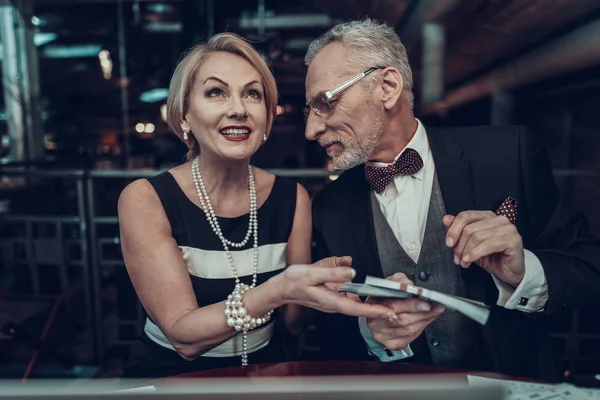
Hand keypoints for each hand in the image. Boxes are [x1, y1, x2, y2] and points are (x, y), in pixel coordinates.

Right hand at [275, 256, 393, 318]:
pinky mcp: (333, 296)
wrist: (280, 288)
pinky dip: (364, 298)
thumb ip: (333, 272)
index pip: (357, 308)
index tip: (390, 313)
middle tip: (400, 308)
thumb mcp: (312, 272)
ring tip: (392, 301)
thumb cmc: (293, 281)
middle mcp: (335, 304)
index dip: (374, 311)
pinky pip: (352, 298)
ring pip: (358, 304)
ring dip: (374, 304)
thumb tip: (352, 270)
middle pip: (361, 308)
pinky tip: (373, 294)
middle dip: (380, 310)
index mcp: (332, 301)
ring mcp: (334, 301)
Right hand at [366, 273, 444, 350]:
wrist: (377, 315)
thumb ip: (398, 280)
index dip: (411, 305)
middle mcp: (375, 322)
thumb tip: (408, 283)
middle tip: (436, 307)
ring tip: (435, 311)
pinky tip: (426, 320)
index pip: (393, 306)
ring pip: (409, 330)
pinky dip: (421, 328)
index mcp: (373, 306)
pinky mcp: (392, 343)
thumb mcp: (388, 284)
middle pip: (403, 320)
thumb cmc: (383, 299)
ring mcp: (383, 335)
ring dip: (425, 320)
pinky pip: (410, 337)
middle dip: (423, 313)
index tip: (426, 303)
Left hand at [443, 211, 524, 285]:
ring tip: (464, 262)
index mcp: (487, 216)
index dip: (453, 229)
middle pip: (470, 228)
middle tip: (457, 258)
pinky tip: (469, 260)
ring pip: (477, 236)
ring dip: (467, 252)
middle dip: (460, 245)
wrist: (509, 272)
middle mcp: (499, 219)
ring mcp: (508, 229)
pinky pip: (488, 245)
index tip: (448, 243)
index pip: (466, 216)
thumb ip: (458, 231)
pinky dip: (475, 253)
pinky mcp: (513, 240)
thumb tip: (446, 219)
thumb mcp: (470, 244)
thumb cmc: (491, 257)